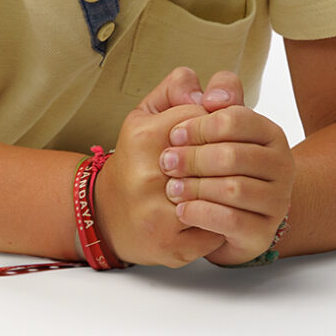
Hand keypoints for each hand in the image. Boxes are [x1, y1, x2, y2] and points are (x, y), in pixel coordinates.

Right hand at [96, 68, 233, 267]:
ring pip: (221, 199)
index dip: (216, 129)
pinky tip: (215, 217)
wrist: (105, 214)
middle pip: (219, 161)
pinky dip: (222, 224)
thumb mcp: (147, 115)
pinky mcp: (171, 246)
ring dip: (230, 195)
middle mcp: (148, 176)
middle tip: (228, 166)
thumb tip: (210, 92)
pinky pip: (217, 232)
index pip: (206, 120)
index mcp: (145, 138)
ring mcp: (159, 215)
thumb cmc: (135, 160)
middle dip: (228, 163)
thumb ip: (177, 88)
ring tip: (229, 191)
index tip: (212, 137)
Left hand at [152, 72, 295, 265]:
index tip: (173, 135)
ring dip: (195, 188)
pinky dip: (202, 214)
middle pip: (232, 155)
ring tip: (171, 189)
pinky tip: (182, 210)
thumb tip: (205, 95)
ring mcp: (276, 201)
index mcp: (268, 132)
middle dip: (192, 159)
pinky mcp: (263, 232)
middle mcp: (280, 164)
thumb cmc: (208, 166)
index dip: (199, 125)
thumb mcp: (195, 126)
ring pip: (234, 189)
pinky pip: (232, 221)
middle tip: (165, 164)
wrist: (225, 217)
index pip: (235, 118)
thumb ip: (192, 95)